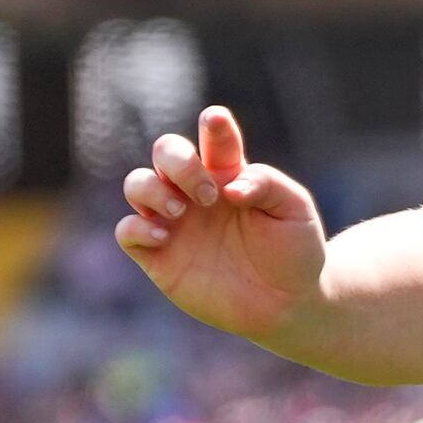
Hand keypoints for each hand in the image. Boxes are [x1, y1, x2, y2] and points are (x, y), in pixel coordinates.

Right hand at [116, 105, 330, 343]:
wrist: (288, 303)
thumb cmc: (294, 251)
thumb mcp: (295, 211)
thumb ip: (267, 185)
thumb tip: (229, 187)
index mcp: (229, 174)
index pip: (215, 139)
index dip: (213, 126)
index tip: (215, 119)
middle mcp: (195, 192)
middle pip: (165, 151)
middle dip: (178, 161)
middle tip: (208, 195)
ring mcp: (174, 223)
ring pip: (137, 184)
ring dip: (152, 189)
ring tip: (180, 210)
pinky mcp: (159, 255)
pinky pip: (127, 231)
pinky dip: (136, 228)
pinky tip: (163, 237)